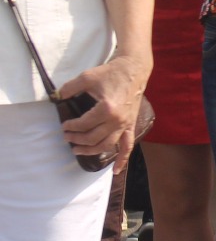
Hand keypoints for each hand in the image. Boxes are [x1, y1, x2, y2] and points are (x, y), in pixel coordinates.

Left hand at [57, 55, 148, 172]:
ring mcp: (125, 124)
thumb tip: (57, 97)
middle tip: (66, 137)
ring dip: (90, 151)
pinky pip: (128, 146)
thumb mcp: (87, 77)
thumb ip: (69, 88)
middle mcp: (117, 120)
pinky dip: (123, 160)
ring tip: (77, 150)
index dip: (70, 126)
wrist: (134, 68)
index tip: (64, 125)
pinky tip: (115, 171)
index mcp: (107, 109)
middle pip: (93, 138)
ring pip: (106, 145)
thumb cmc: (111, 72)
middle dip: (76, 140)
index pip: (83, 124)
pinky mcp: (131, 124)